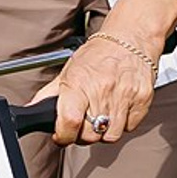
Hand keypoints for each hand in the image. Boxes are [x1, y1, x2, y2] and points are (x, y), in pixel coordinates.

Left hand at [48, 31, 161, 145]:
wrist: (130, 41)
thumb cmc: (98, 55)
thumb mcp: (68, 71)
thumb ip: (50, 94)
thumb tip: (34, 109)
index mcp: (79, 84)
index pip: (69, 121)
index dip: (63, 135)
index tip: (61, 136)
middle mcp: (102, 91)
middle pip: (91, 135)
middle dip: (82, 136)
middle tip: (81, 125)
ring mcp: (124, 97)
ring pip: (111, 136)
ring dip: (102, 132)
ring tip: (100, 116)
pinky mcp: (142, 101)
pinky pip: (129, 128)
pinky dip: (121, 124)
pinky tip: (116, 110)